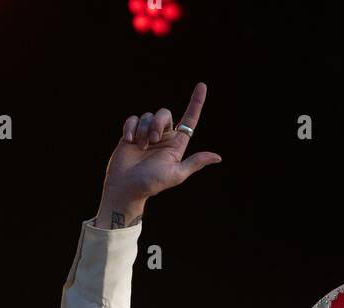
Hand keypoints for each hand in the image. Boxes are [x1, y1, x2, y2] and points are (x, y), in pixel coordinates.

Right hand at [95, 82, 221, 228]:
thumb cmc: (151, 183)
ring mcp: (146, 134)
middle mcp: (163, 137)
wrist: (126, 186)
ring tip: (139, 147)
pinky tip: (128, 141)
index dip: (196, 103)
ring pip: (147, 115)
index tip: (202, 86)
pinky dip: (130, 128)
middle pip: (165, 113)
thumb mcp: (177, 174)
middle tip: (152, 141)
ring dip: (143, 131)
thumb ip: (195, 163)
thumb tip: (218, 157)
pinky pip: (133, 118)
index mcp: (176, 145)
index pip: (189, 120)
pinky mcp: (131, 132)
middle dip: (157, 123)